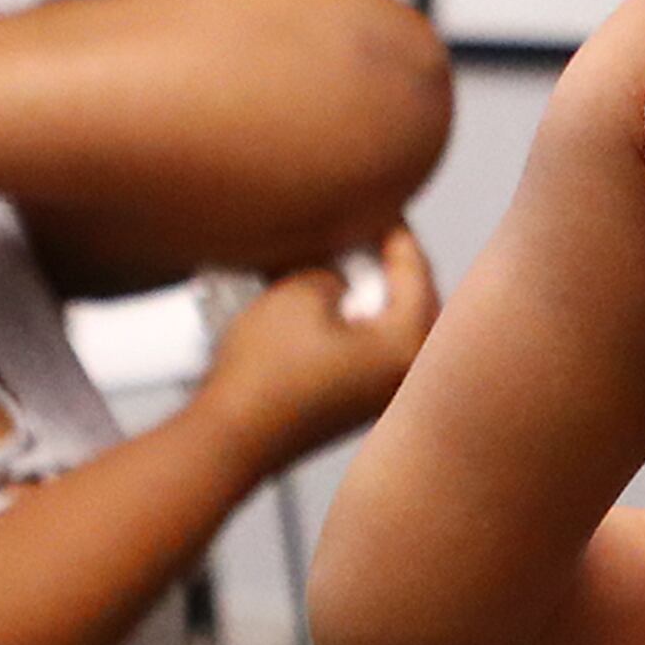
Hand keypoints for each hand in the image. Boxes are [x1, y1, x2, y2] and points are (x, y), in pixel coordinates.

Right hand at [197, 225, 438, 466]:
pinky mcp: (353, 408)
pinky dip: (351, 327)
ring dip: (367, 297)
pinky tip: (319, 310)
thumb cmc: (263, 378)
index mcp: (408, 346)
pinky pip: (366, 354)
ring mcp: (381, 398)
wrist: (229, 437)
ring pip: (389, 328)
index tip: (378, 207)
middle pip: (412, 301)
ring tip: (334, 270)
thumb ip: (334, 269)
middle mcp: (405, 378)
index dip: (393, 230)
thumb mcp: (301, 291)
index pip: (415, 269)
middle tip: (361, 237)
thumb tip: (339, 275)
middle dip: (386, 265)